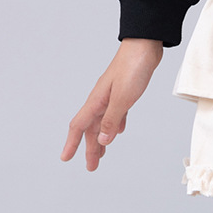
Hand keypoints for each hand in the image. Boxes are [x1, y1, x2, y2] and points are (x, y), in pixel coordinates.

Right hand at [61, 38, 163, 170]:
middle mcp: (101, 99)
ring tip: (103, 153)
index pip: (79, 127)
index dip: (72, 144)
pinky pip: (116, 113)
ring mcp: (112, 95)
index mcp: (97, 101)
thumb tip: (102, 140)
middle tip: (92, 166)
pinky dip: (116, 124)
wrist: (146, 45)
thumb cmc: (133, 67)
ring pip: (103, 121)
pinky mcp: (125, 91)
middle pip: (91, 128)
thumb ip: (112, 119)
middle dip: (90, 148)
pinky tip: (119, 131)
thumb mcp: (123, 98)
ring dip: (101, 138)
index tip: (66, 159)